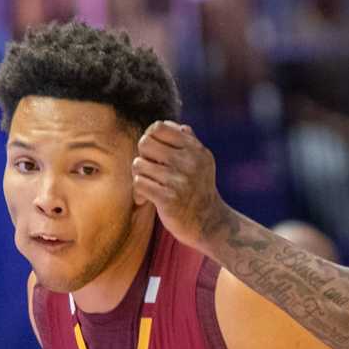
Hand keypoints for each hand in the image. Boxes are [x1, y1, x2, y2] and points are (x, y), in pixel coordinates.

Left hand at [131, 122, 229, 251]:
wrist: (210, 224)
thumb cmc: (200, 191)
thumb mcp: (202, 163)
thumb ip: (189, 142)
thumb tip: (173, 125)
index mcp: (196, 149)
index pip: (159, 127)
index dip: (150, 137)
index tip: (154, 152)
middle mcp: (189, 162)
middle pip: (144, 143)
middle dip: (143, 156)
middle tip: (150, 170)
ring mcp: (179, 180)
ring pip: (138, 164)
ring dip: (140, 177)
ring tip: (151, 186)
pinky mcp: (168, 199)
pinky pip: (138, 184)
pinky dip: (139, 193)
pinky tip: (148, 200)